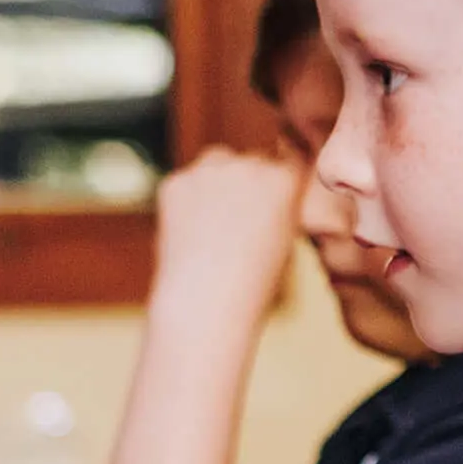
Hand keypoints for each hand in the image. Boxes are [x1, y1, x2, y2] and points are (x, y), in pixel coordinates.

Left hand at [150, 150, 306, 330]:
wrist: (206, 303)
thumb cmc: (252, 286)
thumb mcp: (286, 240)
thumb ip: (279, 206)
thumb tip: (262, 194)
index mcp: (284, 181)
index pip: (287, 163)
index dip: (278, 184)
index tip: (269, 205)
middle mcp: (249, 165)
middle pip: (252, 160)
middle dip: (247, 182)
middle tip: (237, 222)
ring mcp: (208, 170)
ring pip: (216, 163)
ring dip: (216, 182)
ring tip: (212, 227)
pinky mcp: (175, 181)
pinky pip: (184, 182)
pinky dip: (185, 201)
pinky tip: (189, 233)